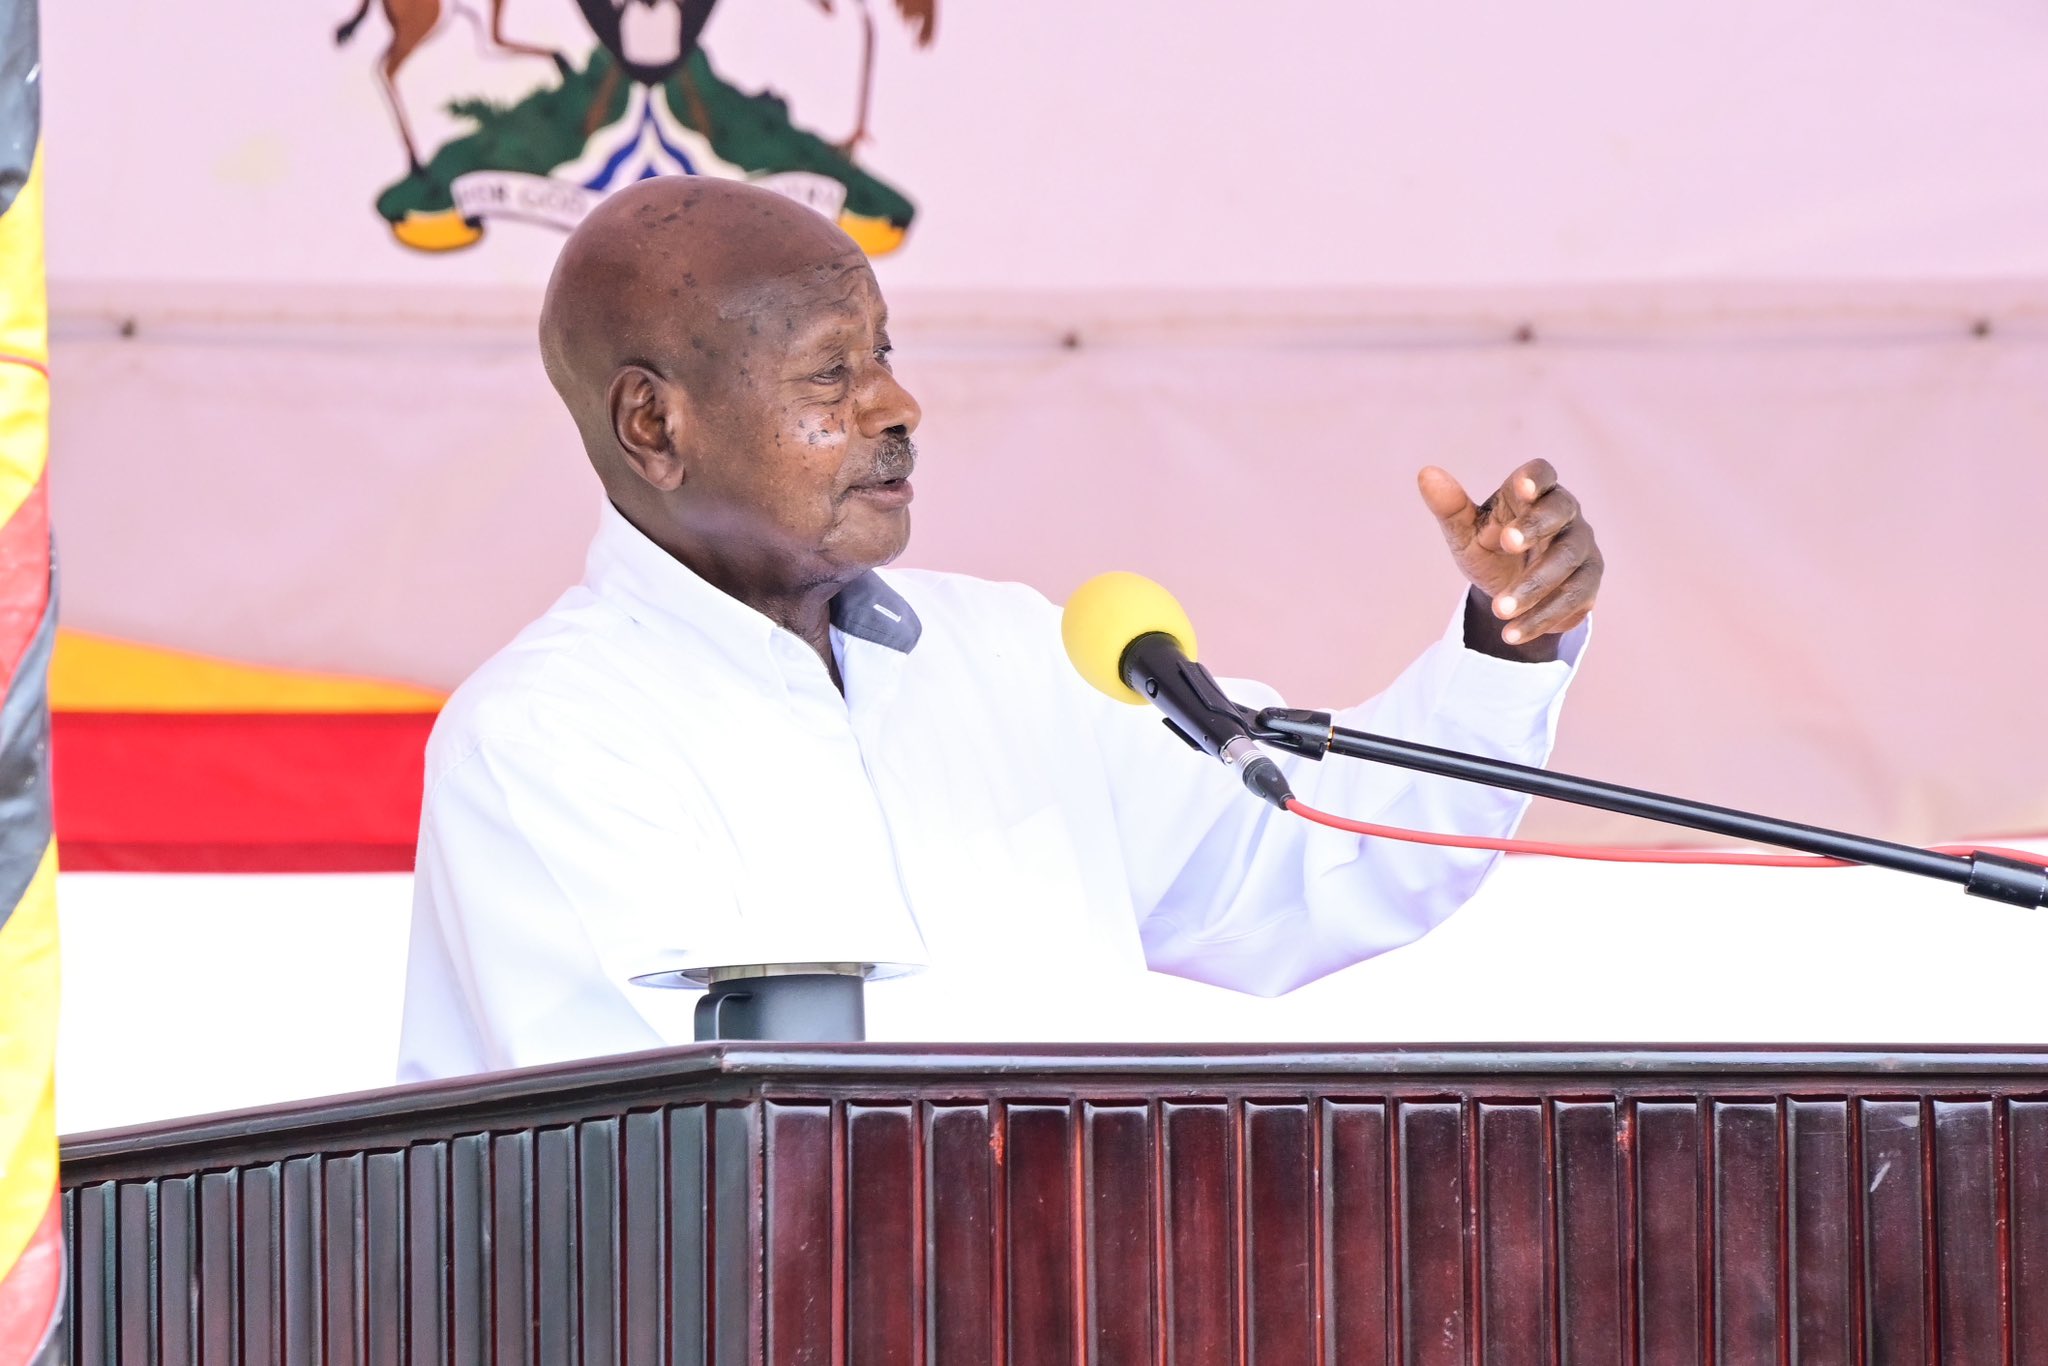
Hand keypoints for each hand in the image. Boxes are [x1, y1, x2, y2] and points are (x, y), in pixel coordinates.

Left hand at [1417, 460, 1602, 661]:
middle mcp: (1564, 513)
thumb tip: (1426, 473)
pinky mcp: (1588, 581)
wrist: (1511, 592)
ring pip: (1567, 559)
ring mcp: (1580, 546)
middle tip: (1506, 544)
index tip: (1520, 487)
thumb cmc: (1490, 549)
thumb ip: (1449, 506)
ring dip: (1533, 585)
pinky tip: (1512, 633)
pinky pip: (1572, 598)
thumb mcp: (1465, 532)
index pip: (1542, 473)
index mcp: (1532, 494)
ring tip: (1499, 609)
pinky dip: (1541, 617)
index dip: (1535, 477)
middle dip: (1535, 526)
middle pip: (1561, 510)